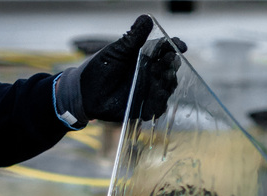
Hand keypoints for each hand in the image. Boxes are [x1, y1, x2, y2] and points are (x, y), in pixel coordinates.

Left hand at [55, 15, 186, 126]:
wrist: (85, 92)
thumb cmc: (100, 68)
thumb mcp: (117, 51)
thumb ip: (133, 37)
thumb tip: (147, 18)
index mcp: (145, 57)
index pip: (165, 50)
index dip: (174, 47)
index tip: (180, 46)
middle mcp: (150, 73)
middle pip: (169, 69)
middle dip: (171, 64)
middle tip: (169, 61)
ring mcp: (148, 91)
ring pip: (167, 87)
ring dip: (169, 82)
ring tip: (164, 77)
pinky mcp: (144, 107)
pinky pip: (158, 106)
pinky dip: (160, 102)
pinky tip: (158, 96)